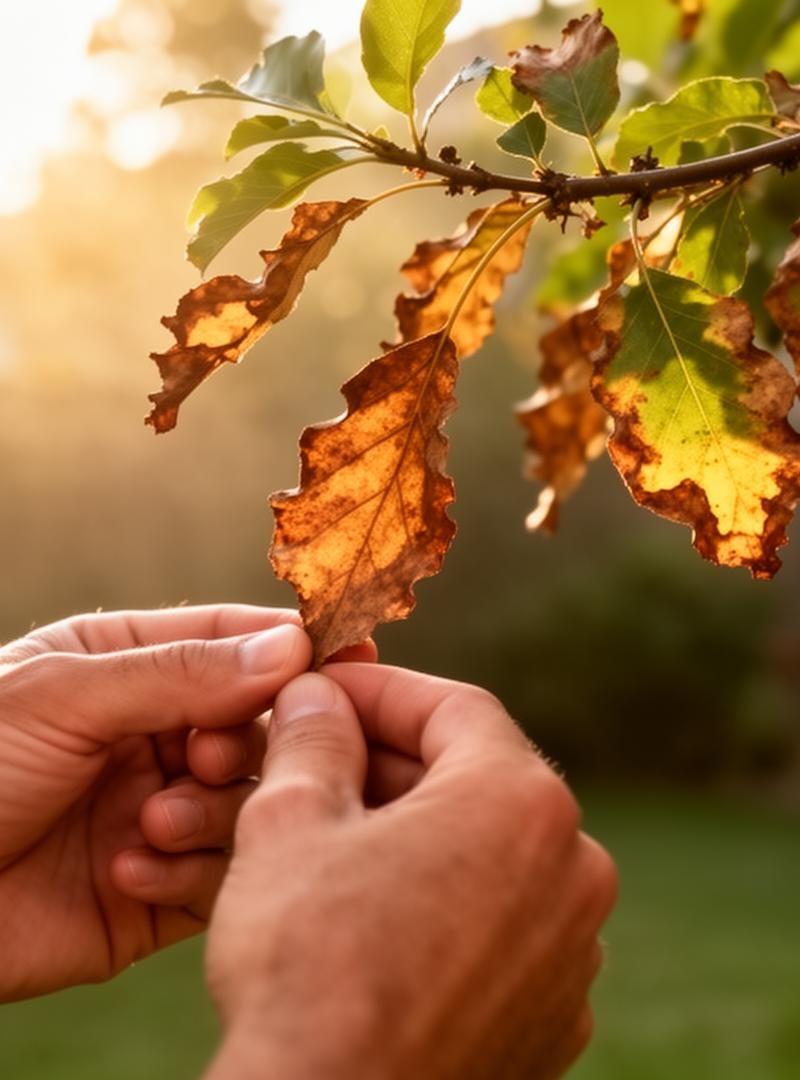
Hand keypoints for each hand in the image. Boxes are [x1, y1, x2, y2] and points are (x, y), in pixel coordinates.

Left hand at [0, 604, 315, 1000]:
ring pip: (250, 802)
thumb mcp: (63, 696)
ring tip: (152, 821)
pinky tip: (127, 868)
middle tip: (208, 756)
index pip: (231, 642)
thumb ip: (180, 672)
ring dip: (213, 811)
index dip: (291, 647)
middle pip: (256, 724)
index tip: (351, 655)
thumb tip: (291, 645)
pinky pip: (220, 876)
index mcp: (125, 667)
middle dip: (243, 741)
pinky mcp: (158, 889)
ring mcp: (159, 810)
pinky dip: (191, 871)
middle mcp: (152, 735)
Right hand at [205, 665, 617, 1079]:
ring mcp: (571, 953)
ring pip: (489, 856)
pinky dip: (447, 905)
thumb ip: (313, 738)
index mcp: (522, 802)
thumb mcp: (291, 820)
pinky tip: (378, 917)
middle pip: (477, 780)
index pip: (454, 708)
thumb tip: (316, 698)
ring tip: (339, 837)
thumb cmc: (309, 965)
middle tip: (319, 761)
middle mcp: (574, 871)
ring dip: (420, 834)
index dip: (381, 692)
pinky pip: (500, 928)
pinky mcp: (553, 1019)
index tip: (327, 693)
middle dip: (393, 764)